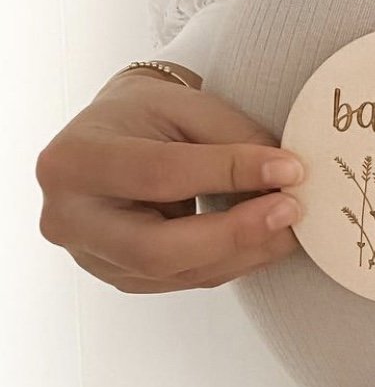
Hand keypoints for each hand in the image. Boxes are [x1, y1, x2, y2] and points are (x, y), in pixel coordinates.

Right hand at [35, 65, 305, 292]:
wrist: (118, 137)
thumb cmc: (148, 115)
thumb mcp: (186, 107)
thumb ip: (234, 140)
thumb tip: (288, 177)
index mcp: (73, 161)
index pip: (159, 174)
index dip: (230, 173)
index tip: (289, 169)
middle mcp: (70, 218)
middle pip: (157, 249)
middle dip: (235, 234)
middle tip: (291, 211)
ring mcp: (93, 257)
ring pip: (179, 272)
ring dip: (246, 251)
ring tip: (291, 223)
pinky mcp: (124, 277)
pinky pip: (188, 278)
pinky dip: (235, 260)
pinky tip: (267, 238)